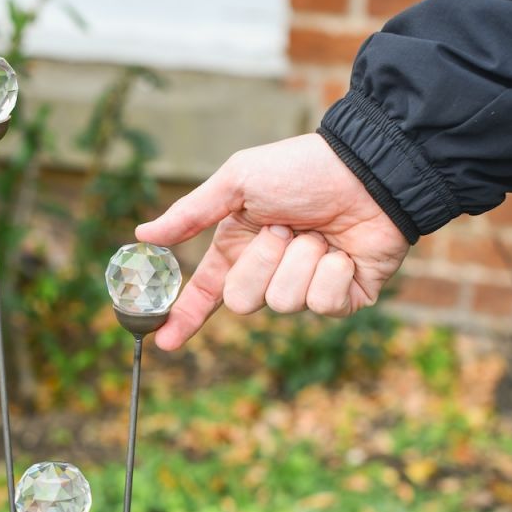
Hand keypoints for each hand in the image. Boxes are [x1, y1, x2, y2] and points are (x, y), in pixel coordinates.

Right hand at [135, 133, 410, 350]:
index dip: (184, 318)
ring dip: (302, 261)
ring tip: (320, 233)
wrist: (369, 169)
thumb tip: (142, 236)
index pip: (206, 293)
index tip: (163, 342)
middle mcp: (271, 272)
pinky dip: (332, 273)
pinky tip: (344, 251)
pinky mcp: (344, 299)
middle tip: (283, 229)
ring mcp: (307, 288)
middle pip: (243, 301)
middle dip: (262, 264)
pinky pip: (322, 305)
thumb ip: (191, 213)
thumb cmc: (303, 169)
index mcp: (242, 248)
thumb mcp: (238, 182)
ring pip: (284, 303)